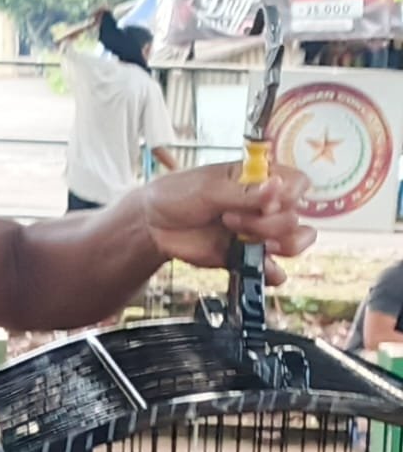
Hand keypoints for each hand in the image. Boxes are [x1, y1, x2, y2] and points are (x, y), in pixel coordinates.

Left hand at [142, 162, 315, 284]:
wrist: (152, 224)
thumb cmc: (178, 195)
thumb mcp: (209, 188)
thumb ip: (245, 192)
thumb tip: (277, 186)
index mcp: (260, 180)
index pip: (298, 183)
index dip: (288, 194)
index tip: (264, 200)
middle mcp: (265, 206)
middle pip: (295, 218)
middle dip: (266, 222)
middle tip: (229, 218)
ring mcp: (258, 233)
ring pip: (294, 243)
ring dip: (274, 244)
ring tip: (241, 238)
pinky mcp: (248, 256)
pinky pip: (275, 270)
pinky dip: (272, 272)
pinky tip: (259, 266)